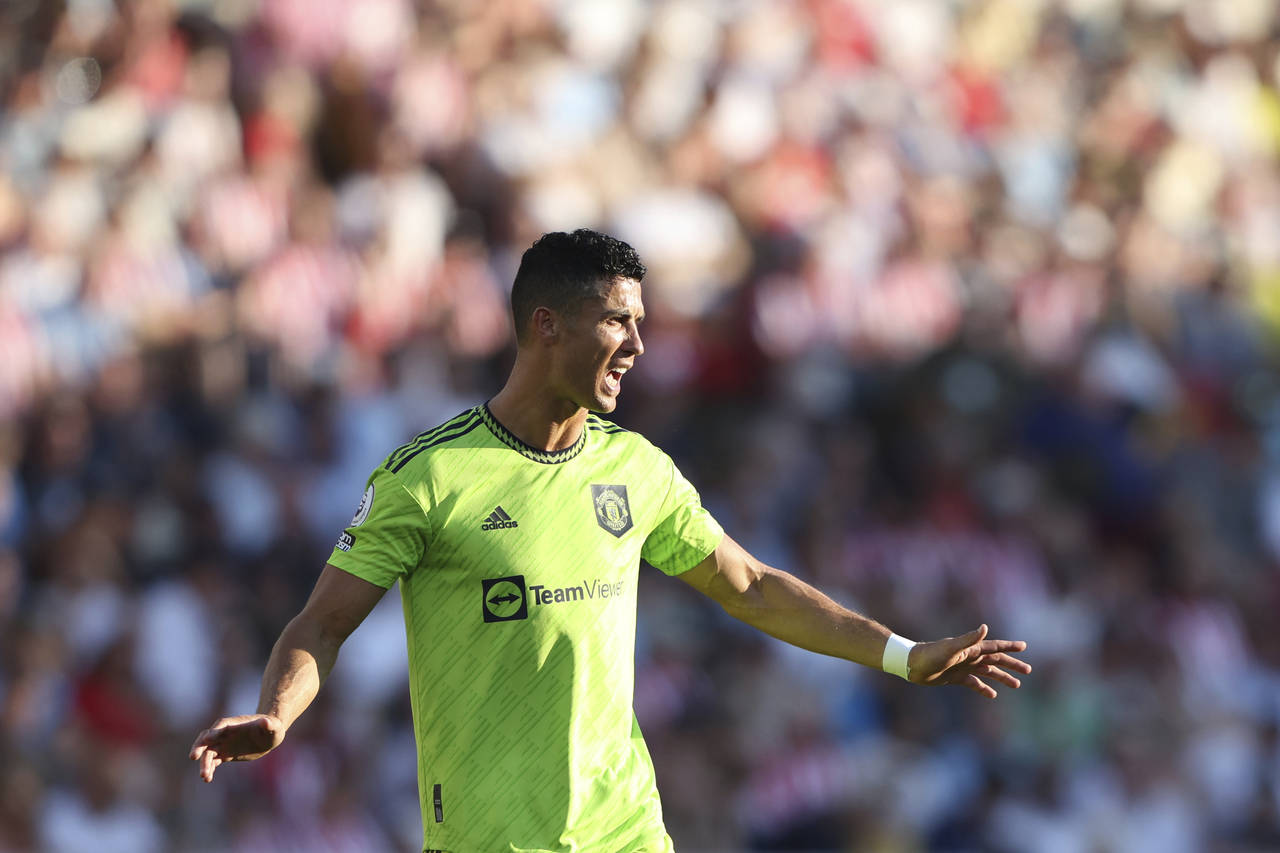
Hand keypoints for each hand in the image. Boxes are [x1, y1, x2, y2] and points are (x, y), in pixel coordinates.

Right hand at [189, 714, 285, 781]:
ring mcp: (224, 744)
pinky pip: (213, 762)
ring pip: (208, 753)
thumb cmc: (272, 727)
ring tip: (205, 777)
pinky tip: (207, 778)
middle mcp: (225, 733)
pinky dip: (209, 769)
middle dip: (199, 746)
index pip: (220, 725)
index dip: (213, 731)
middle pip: (207, 738)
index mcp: (235, 724)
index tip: (206, 739)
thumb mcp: (274, 726)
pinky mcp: (225, 754)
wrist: (269, 736)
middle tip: (193, 757)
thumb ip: (269, 724)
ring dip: (204, 763)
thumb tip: (266, 722)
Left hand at [906, 625, 1029, 697]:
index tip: (1024, 647)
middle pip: (995, 660)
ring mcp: (963, 667)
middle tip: (1028, 670)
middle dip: (1012, 664)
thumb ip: (969, 639)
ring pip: (988, 672)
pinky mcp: (955, 677)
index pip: (994, 646)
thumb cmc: (930, 654)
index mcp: (970, 649)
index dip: (1009, 647)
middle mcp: (969, 656)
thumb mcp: (951, 648)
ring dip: (1002, 677)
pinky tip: (992, 695)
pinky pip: (974, 683)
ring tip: (1016, 685)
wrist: (911, 665)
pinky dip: (984, 688)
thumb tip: (985, 628)